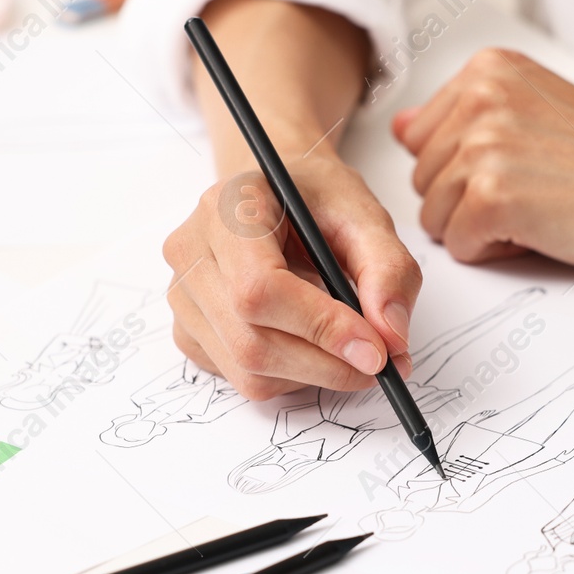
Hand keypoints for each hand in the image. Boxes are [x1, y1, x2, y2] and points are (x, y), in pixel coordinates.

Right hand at [162, 155, 421, 399]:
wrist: (280, 194)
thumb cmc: (317, 200)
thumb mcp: (365, 216)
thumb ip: (389, 271)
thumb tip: (391, 339)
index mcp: (227, 209)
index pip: (260, 288)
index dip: (321, 327)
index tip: (376, 350)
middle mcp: (190, 253)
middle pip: (252, 341)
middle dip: (327, 364)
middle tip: (380, 363)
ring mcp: (182, 296)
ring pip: (247, 370)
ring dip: (312, 374)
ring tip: (347, 346)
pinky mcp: (188, 331)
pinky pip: (240, 379)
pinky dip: (289, 377)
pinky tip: (309, 343)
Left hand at [393, 48, 573, 278]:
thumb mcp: (538, 113)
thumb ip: (466, 118)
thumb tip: (399, 128)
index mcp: (490, 69)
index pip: (422, 139)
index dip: (468, 170)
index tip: (525, 168)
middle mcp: (480, 96)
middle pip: (424, 180)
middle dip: (470, 201)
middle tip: (541, 193)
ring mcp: (483, 144)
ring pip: (435, 216)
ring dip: (484, 229)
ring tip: (544, 210)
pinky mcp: (491, 195)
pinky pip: (458, 246)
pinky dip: (497, 252)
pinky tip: (544, 230)